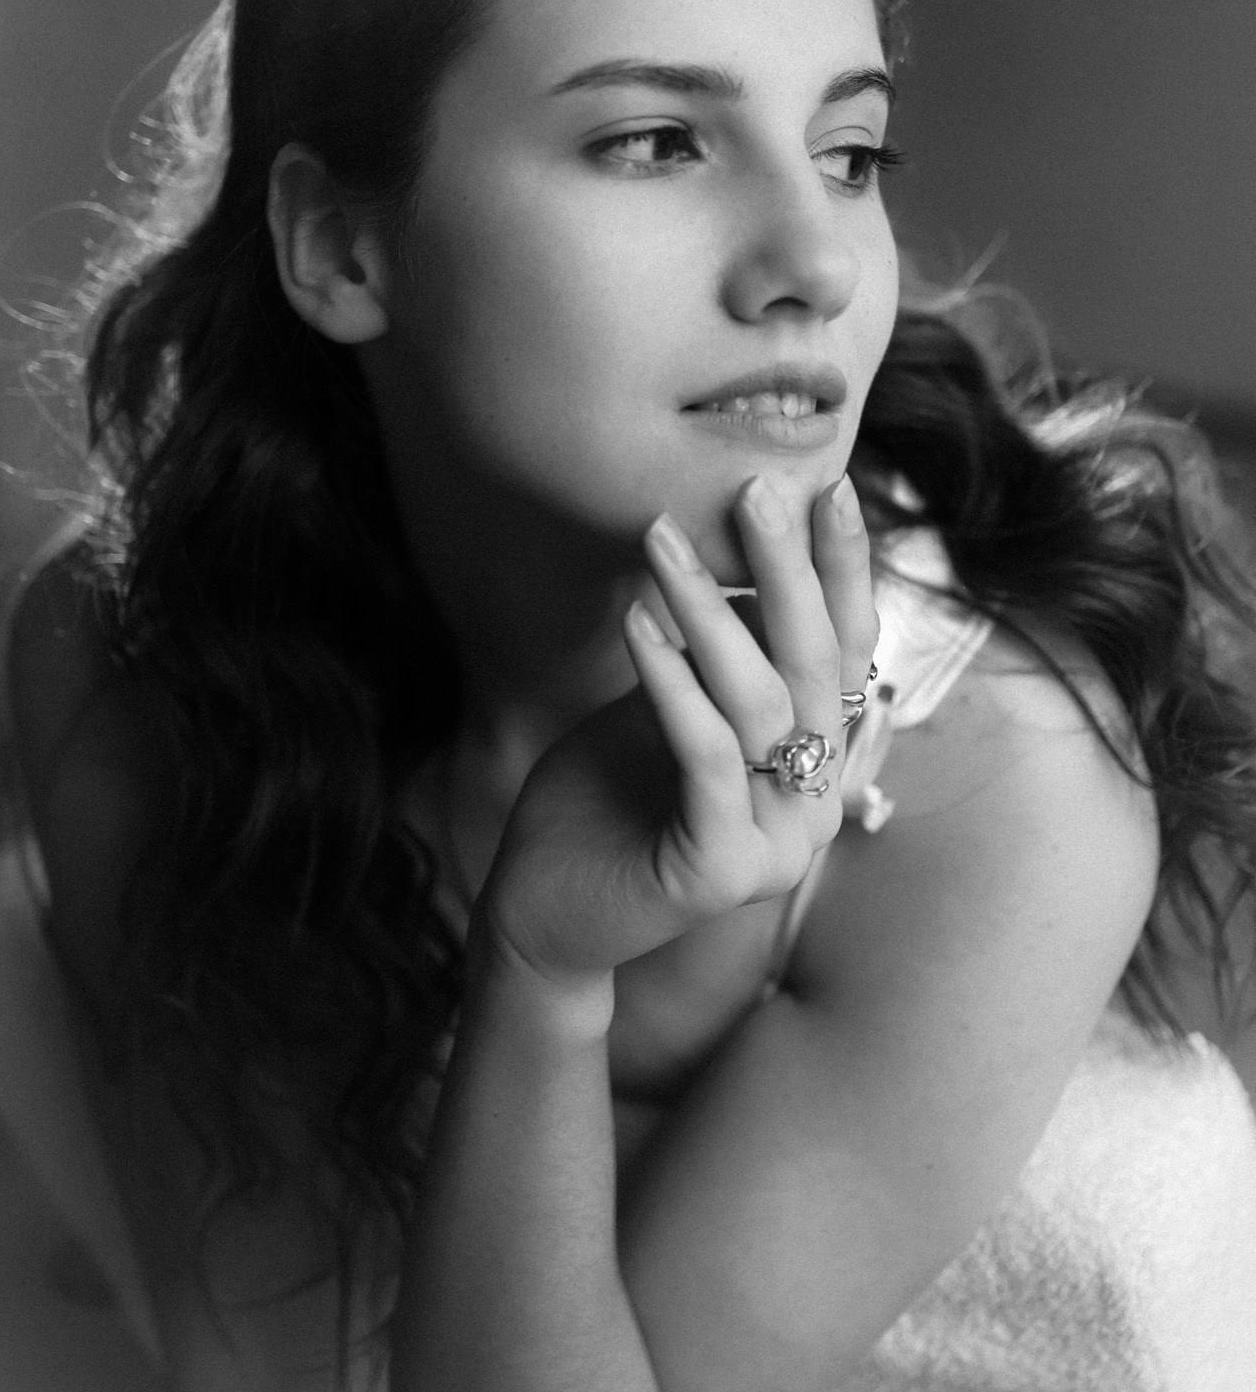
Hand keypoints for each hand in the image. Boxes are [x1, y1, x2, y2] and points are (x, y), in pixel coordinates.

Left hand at [479, 473, 879, 986]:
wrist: (543, 908)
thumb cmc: (605, 793)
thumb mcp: (670, 700)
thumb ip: (721, 649)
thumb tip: (749, 545)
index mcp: (818, 759)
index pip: (848, 649)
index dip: (842, 567)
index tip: (829, 483)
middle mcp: (818, 804)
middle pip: (817, 666)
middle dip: (786, 568)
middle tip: (755, 487)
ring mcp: (779, 846)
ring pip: (761, 703)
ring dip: (707, 609)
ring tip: (660, 537)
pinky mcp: (723, 873)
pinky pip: (706, 757)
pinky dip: (671, 685)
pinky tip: (635, 625)